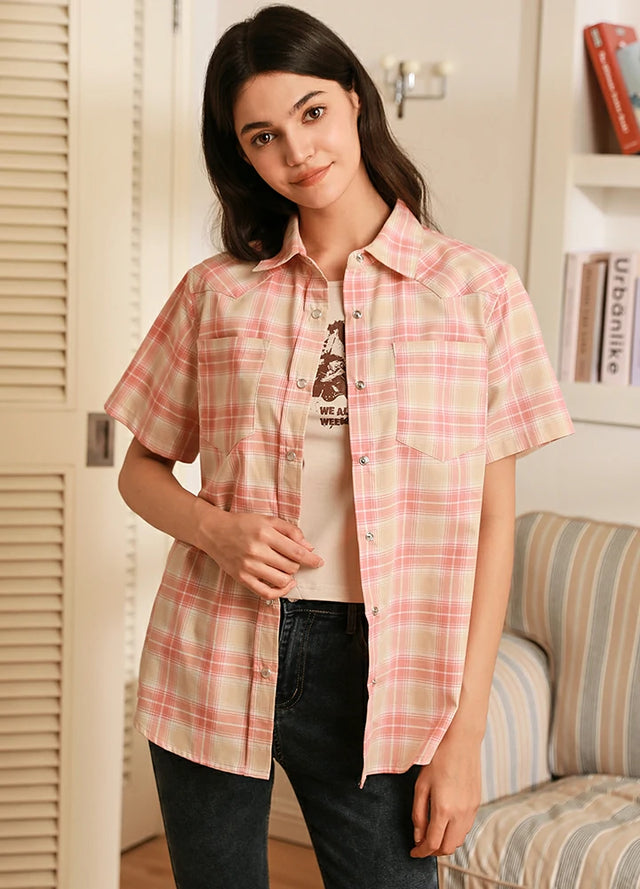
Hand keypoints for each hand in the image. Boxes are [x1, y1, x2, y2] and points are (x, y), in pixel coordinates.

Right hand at [195, 504, 322, 599]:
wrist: (214, 531)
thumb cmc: (242, 524)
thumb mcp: (268, 520)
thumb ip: (290, 531)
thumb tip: (308, 547)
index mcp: (265, 534)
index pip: (296, 551)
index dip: (311, 559)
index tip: (319, 562)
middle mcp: (257, 551)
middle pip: (291, 566)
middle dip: (297, 564)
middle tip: (292, 559)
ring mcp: (249, 566)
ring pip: (281, 580)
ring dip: (289, 576)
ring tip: (286, 569)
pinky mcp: (242, 578)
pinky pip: (266, 593)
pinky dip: (280, 592)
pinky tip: (285, 584)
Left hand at [410, 723, 481, 857]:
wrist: (461, 741)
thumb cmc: (438, 759)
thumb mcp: (421, 786)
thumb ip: (418, 814)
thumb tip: (418, 836)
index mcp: (444, 809)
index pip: (433, 843)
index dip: (421, 852)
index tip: (413, 852)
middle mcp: (460, 814)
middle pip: (448, 847)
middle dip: (433, 851)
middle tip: (422, 845)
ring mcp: (471, 809)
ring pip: (459, 840)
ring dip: (446, 843)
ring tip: (433, 834)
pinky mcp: (477, 803)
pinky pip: (466, 827)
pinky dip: (455, 832)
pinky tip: (446, 822)